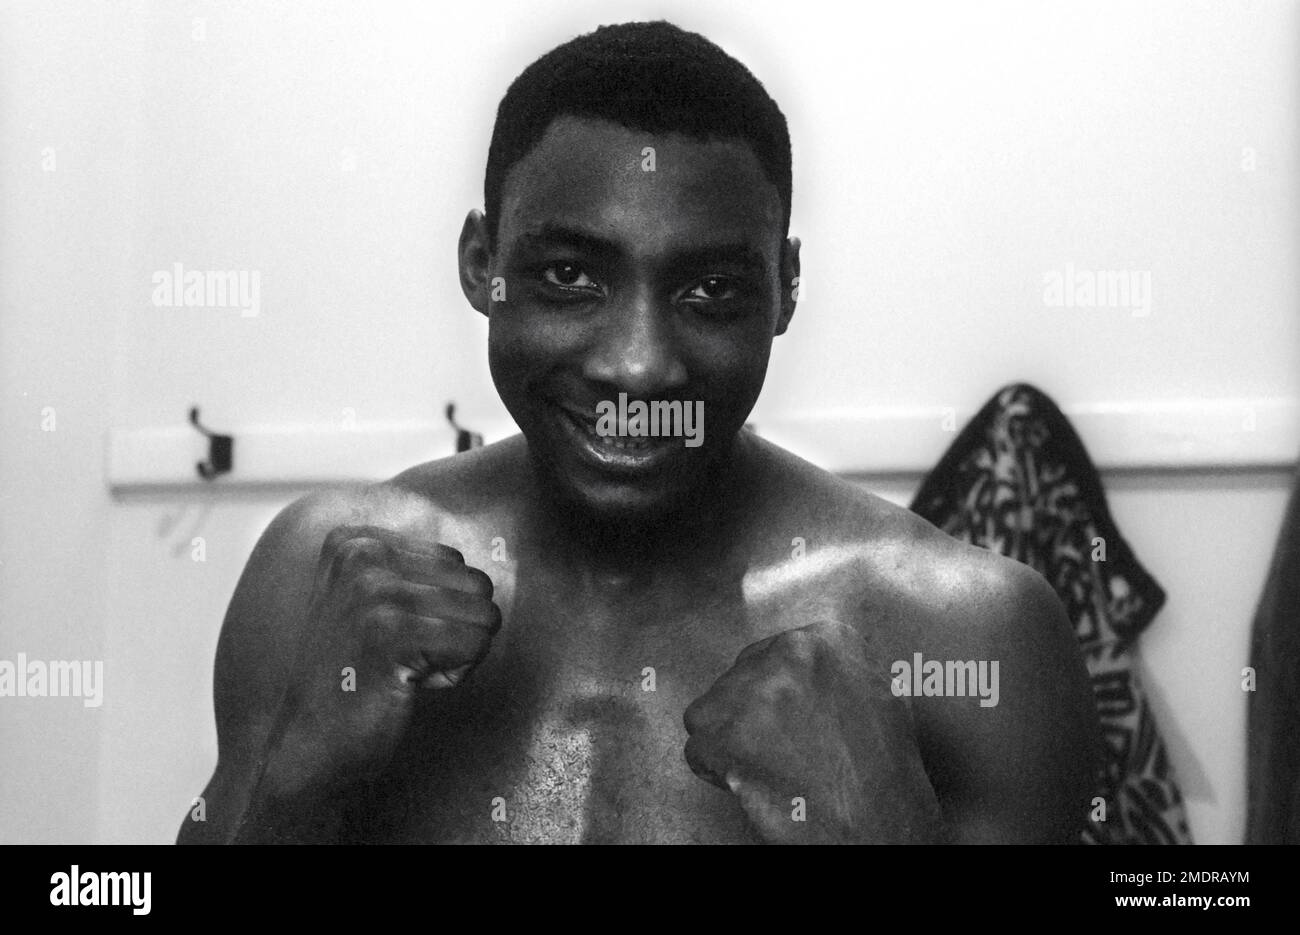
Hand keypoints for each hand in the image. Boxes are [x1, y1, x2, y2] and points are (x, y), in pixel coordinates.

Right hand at [257, 525, 500, 801]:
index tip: (391, 637)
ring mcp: (375, 590)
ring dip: (456, 653)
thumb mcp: (371, 603)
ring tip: (402, 669)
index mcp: (355, 541)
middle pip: (476, 584)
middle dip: (454, 629)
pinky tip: (408, 684)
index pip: (457, 562)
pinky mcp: (392, 631)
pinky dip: (456, 673)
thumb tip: (486, 567)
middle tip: (401, 657)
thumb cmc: (353, 680)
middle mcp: (362, 554)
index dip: (440, 610)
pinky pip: (476, 643)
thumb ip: (416, 572)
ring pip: (483, 614)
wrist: (309, 745)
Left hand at [683, 620, 943, 842]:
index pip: (774, 655)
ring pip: (713, 711)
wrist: (876, 819)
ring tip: (769, 767)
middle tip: (777, 748)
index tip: (785, 719)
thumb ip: (832, 672)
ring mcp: (747, 692)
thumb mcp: (875, 694)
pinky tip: (754, 782)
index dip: (776, 695)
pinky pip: (698, 748)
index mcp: (822, 641)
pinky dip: (718, 771)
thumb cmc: (883, 769)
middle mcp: (782, 654)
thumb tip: (802, 674)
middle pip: (740, 679)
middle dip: (750, 714)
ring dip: (732, 741)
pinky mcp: (719, 732)